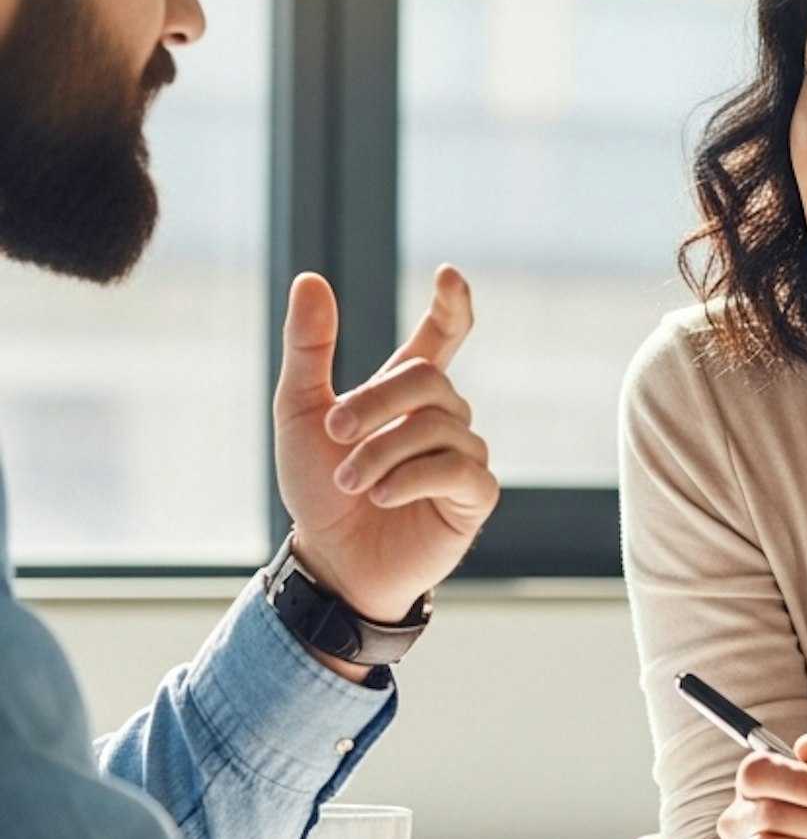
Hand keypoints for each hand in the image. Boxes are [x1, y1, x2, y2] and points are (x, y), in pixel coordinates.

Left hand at [273, 266, 498, 624]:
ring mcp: (465, 453)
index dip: (453, 306)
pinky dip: (410, 478)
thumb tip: (312, 278)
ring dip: (380, 452)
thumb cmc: (318, 489)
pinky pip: (456, 468)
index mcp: (407, 393)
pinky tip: (380, 495)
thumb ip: (310, 348)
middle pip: (428, 379)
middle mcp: (444, 416)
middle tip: (334, 432)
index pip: (445, 337)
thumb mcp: (300, 413)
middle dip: (375, 402)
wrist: (330, 562)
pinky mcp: (475, 495)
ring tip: (350, 482)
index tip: (449, 276)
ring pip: (438, 425)